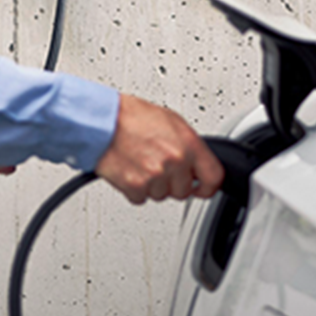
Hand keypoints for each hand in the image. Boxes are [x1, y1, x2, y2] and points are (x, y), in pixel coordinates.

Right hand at [94, 94, 223, 204]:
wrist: (102, 121)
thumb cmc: (132, 117)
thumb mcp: (171, 122)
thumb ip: (188, 145)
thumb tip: (196, 161)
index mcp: (189, 145)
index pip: (214, 177)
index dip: (208, 187)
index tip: (201, 189)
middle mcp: (175, 161)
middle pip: (183, 191)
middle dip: (172, 183)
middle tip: (157, 165)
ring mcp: (155, 176)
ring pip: (161, 195)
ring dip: (152, 185)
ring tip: (140, 162)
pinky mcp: (135, 186)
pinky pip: (141, 198)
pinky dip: (134, 188)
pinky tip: (129, 169)